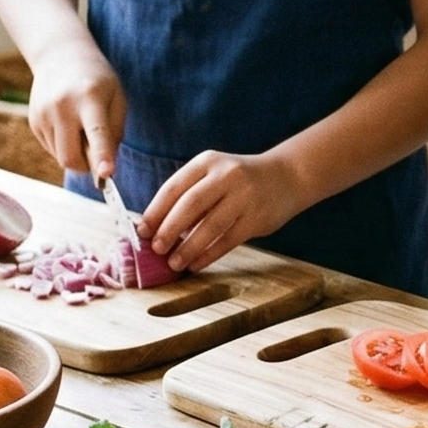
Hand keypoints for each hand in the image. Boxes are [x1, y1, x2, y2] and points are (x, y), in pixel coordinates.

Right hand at [26, 38, 126, 181]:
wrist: (60, 55)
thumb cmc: (97, 79)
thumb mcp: (117, 97)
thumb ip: (115, 131)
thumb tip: (106, 168)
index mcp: (89, 98)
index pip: (96, 132)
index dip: (101, 155)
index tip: (106, 173)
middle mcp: (62, 107)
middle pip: (71, 157)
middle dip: (86, 167)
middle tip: (98, 157)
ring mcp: (44, 114)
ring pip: (60, 157)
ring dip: (75, 155)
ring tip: (82, 129)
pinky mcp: (33, 121)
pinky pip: (51, 149)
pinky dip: (64, 146)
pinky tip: (69, 125)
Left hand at [141, 150, 300, 271]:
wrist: (286, 176)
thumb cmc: (238, 180)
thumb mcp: (213, 175)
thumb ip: (188, 196)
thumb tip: (155, 229)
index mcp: (207, 162)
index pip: (174, 187)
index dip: (156, 211)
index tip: (141, 232)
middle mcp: (227, 175)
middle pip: (191, 204)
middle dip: (169, 229)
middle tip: (155, 249)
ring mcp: (245, 196)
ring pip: (210, 225)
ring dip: (188, 247)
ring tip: (174, 263)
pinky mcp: (257, 218)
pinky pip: (228, 240)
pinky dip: (209, 255)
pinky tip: (196, 264)